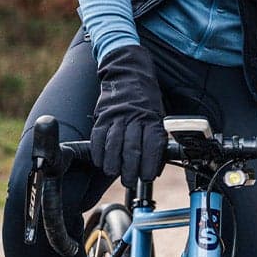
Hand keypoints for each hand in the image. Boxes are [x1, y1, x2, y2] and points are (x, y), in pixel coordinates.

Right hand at [89, 46, 166, 183]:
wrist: (128, 74)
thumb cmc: (146, 101)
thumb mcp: (158, 116)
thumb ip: (156, 140)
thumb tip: (156, 168)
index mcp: (152, 118)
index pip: (152, 145)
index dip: (150, 164)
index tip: (148, 177)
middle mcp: (134, 117)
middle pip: (132, 148)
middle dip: (131, 170)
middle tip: (130, 181)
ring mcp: (117, 116)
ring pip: (114, 144)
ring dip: (113, 163)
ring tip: (114, 173)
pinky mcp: (102, 116)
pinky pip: (98, 137)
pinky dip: (98, 152)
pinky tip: (101, 161)